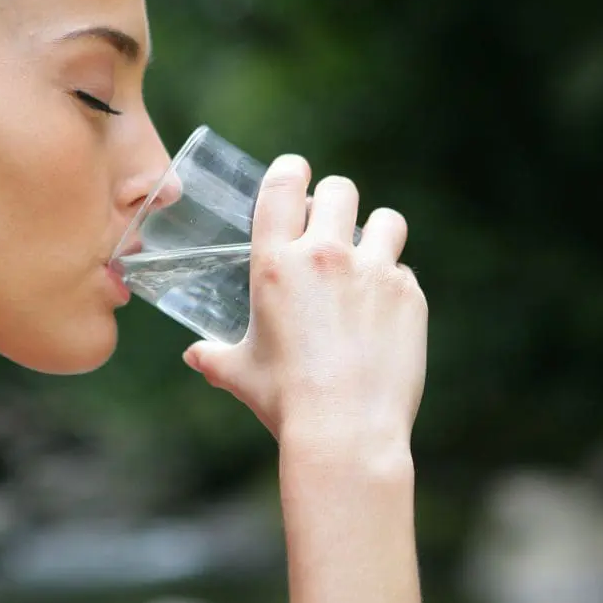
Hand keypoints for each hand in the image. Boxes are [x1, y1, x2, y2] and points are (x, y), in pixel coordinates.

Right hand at [183, 155, 426, 452]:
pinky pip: (404, 271)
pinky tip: (382, 314)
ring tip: (367, 259)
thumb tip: (195, 357)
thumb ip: (215, 357)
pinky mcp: (408, 294)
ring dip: (375, 233)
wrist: (346, 431)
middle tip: (331, 225)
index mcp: (276, 263)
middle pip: (339, 189)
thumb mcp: (240, 374)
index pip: (282, 185)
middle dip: (334, 201)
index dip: (290, 171)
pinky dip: (394, 284)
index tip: (295, 174)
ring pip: (385, 220)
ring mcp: (373, 271)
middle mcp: (325, 255)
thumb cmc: (286, 401)